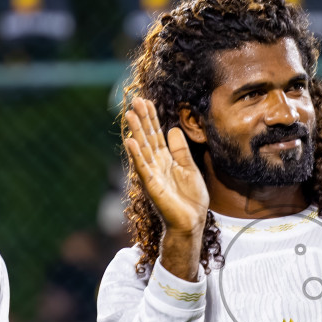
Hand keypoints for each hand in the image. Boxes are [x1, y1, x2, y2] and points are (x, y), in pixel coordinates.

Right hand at [123, 98, 208, 237]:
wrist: (191, 222)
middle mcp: (156, 165)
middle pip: (147, 137)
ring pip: (142, 149)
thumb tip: (173, 129)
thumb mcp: (189, 168)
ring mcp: (152, 175)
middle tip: (135, 100)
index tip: (146, 101)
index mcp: (166, 160)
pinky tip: (131, 141)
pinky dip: (137, 155)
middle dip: (142, 119)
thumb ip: (181, 150)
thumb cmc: (191, 199)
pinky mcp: (152, 186)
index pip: (156, 135)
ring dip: (136, 131)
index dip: (151, 118)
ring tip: (129, 114)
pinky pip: (143, 167)